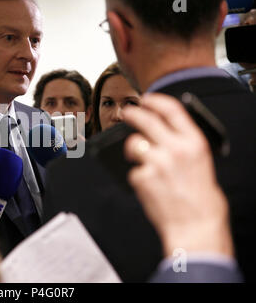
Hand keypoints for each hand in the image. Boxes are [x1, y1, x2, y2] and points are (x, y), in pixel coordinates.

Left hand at [122, 94, 233, 257]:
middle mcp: (175, 148)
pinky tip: (148, 186)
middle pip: (145, 119)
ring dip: (132, 148)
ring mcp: (156, 162)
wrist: (196, 227)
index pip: (171, 109)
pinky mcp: (142, 178)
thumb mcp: (201, 163)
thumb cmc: (201, 198)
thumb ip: (183, 145)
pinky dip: (137, 176)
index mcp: (194, 142)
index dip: (155, 100)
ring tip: (138, 159)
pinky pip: (132, 170)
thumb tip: (163, 133)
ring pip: (133, 143)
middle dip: (132, 113)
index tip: (145, 99)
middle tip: (125, 113)